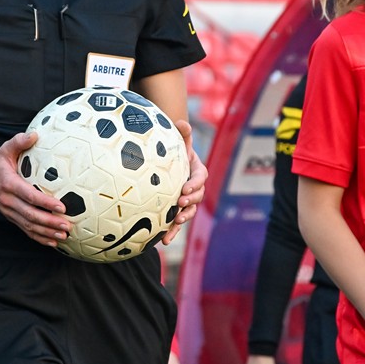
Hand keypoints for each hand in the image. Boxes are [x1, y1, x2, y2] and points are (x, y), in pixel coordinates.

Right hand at [0, 132, 71, 246]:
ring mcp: (9, 212)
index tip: (61, 206)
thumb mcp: (4, 149)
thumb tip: (35, 134)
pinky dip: (39, 238)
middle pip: (31, 215)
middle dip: (50, 222)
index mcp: (9, 184)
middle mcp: (9, 201)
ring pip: (29, 225)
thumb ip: (18, 142)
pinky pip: (26, 230)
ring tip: (64, 235)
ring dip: (47, 232)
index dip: (45, 203)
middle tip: (67, 225)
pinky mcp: (11, 218)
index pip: (29, 196)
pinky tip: (53, 241)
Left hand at [162, 120, 205, 245]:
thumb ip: (181, 133)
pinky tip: (164, 241)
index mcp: (197, 170)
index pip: (201, 177)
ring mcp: (186, 199)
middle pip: (197, 196)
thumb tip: (182, 122)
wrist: (165, 161)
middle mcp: (194, 187)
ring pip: (189, 211)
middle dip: (190, 201)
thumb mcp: (177, 140)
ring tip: (175, 223)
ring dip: (183, 218)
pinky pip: (176, 222)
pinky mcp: (176, 210)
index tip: (185, 188)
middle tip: (179, 204)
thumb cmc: (172, 149)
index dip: (195, 183)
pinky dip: (172, 231)